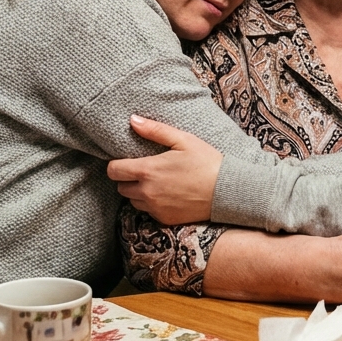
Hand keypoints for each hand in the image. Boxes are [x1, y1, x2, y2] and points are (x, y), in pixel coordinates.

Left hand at [106, 115, 220, 224]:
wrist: (227, 192)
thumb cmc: (207, 162)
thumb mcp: (183, 140)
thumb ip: (155, 130)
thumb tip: (132, 120)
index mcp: (148, 170)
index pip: (114, 170)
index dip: (117, 164)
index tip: (127, 161)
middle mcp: (147, 192)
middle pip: (120, 187)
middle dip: (128, 178)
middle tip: (145, 170)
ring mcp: (155, 208)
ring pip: (133, 201)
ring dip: (139, 192)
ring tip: (157, 183)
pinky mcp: (164, 220)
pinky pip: (148, 212)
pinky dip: (152, 204)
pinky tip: (168, 195)